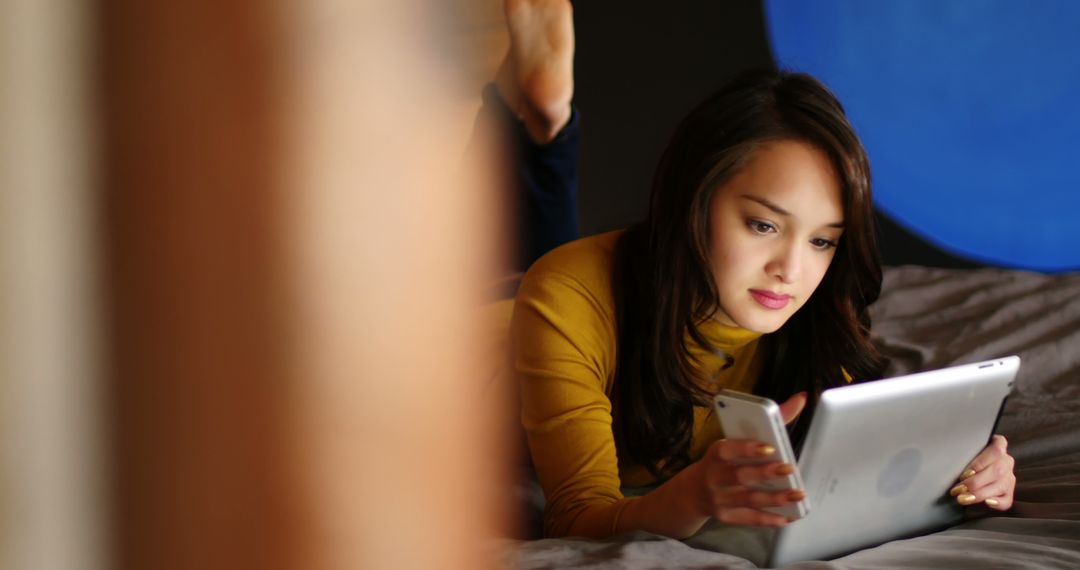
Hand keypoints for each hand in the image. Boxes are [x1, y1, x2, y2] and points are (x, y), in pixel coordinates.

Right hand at [695, 392, 808, 526]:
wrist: (694, 492)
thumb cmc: (723, 461)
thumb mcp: (735, 441)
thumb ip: (769, 422)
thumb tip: (801, 399)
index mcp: (716, 454)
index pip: (727, 449)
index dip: (746, 448)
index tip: (768, 447)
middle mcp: (714, 477)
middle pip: (740, 476)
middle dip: (765, 473)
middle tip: (789, 469)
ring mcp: (719, 498)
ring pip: (748, 499)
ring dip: (774, 498)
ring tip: (797, 495)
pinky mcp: (726, 516)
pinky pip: (749, 518)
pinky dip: (769, 519)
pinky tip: (787, 516)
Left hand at [949, 435, 1015, 510]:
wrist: (970, 471)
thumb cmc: (963, 458)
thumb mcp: (966, 450)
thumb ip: (965, 453)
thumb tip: (950, 463)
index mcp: (998, 444)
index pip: (995, 451)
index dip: (979, 463)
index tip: (964, 474)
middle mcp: (1006, 461)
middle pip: (997, 471)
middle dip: (976, 482)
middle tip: (958, 489)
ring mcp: (1009, 477)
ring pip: (1001, 486)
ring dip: (981, 493)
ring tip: (963, 498)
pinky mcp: (1008, 493)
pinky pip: (1007, 500)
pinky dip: (998, 502)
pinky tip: (986, 502)